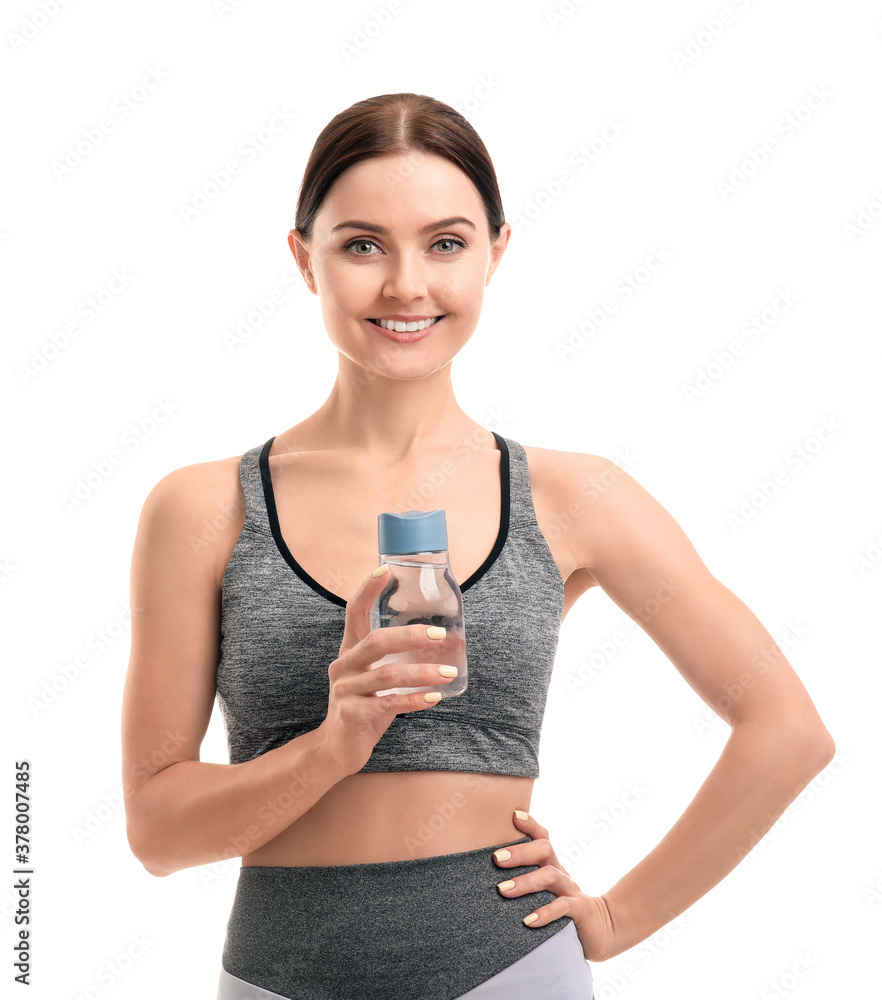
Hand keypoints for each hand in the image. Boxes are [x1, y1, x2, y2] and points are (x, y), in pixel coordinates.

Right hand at [315, 565, 456, 776]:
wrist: (339, 746)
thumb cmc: (366, 703)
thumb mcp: (378, 676)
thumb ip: (400, 658)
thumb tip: (448, 640)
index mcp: (350, 649)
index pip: (354, 612)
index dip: (367, 590)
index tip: (385, 569)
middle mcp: (344, 665)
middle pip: (376, 641)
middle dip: (411, 635)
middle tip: (440, 634)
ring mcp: (346, 690)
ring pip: (387, 674)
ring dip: (422, 672)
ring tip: (449, 673)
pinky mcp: (354, 714)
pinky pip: (388, 704)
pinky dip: (413, 700)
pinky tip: (434, 698)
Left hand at [492, 810, 616, 961]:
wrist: (597, 928)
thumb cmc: (558, 904)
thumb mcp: (542, 888)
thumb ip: (521, 877)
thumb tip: (482, 872)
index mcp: (550, 863)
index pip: (541, 836)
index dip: (530, 824)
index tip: (513, 815)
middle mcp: (560, 870)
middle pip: (544, 849)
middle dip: (519, 852)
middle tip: (496, 858)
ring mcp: (571, 888)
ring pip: (550, 876)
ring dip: (526, 882)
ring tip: (503, 890)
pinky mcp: (579, 909)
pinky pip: (563, 907)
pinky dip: (545, 912)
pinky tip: (528, 920)